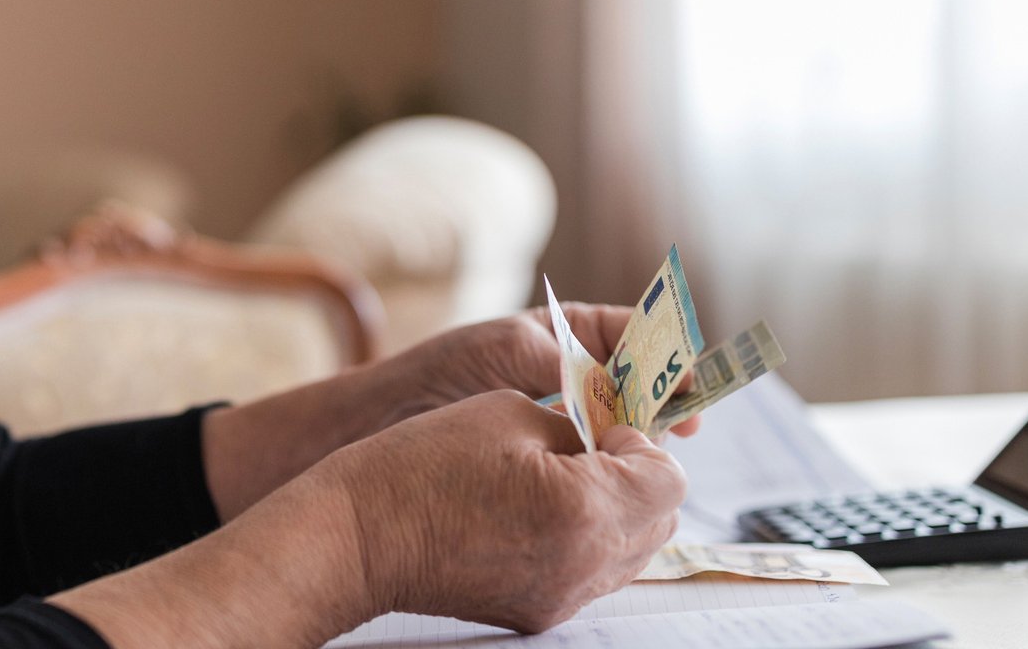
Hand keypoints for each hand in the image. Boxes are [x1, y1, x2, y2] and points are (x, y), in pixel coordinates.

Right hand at [320, 390, 686, 632]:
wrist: (358, 538)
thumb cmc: (423, 464)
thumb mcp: (511, 413)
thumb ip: (581, 427)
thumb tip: (616, 444)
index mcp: (584, 507)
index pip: (668, 479)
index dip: (643, 445)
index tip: (602, 429)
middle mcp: (584, 564)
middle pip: (663, 520)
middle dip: (639, 478)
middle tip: (589, 451)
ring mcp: (563, 596)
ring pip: (635, 552)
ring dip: (618, 511)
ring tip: (562, 482)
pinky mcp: (540, 614)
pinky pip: (595, 574)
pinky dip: (587, 540)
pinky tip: (539, 515)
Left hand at [381, 304, 703, 438]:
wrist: (387, 420)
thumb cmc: (444, 370)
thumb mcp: (507, 353)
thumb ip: (564, 366)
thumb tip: (620, 389)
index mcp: (569, 332)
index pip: (638, 335)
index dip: (669, 356)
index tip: (691, 383)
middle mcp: (575, 373)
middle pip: (641, 383)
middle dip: (665, 402)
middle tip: (685, 428)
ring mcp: (566, 417)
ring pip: (622, 425)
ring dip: (641, 438)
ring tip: (656, 455)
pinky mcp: (552, 458)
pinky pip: (594, 459)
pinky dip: (611, 467)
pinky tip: (620, 480)